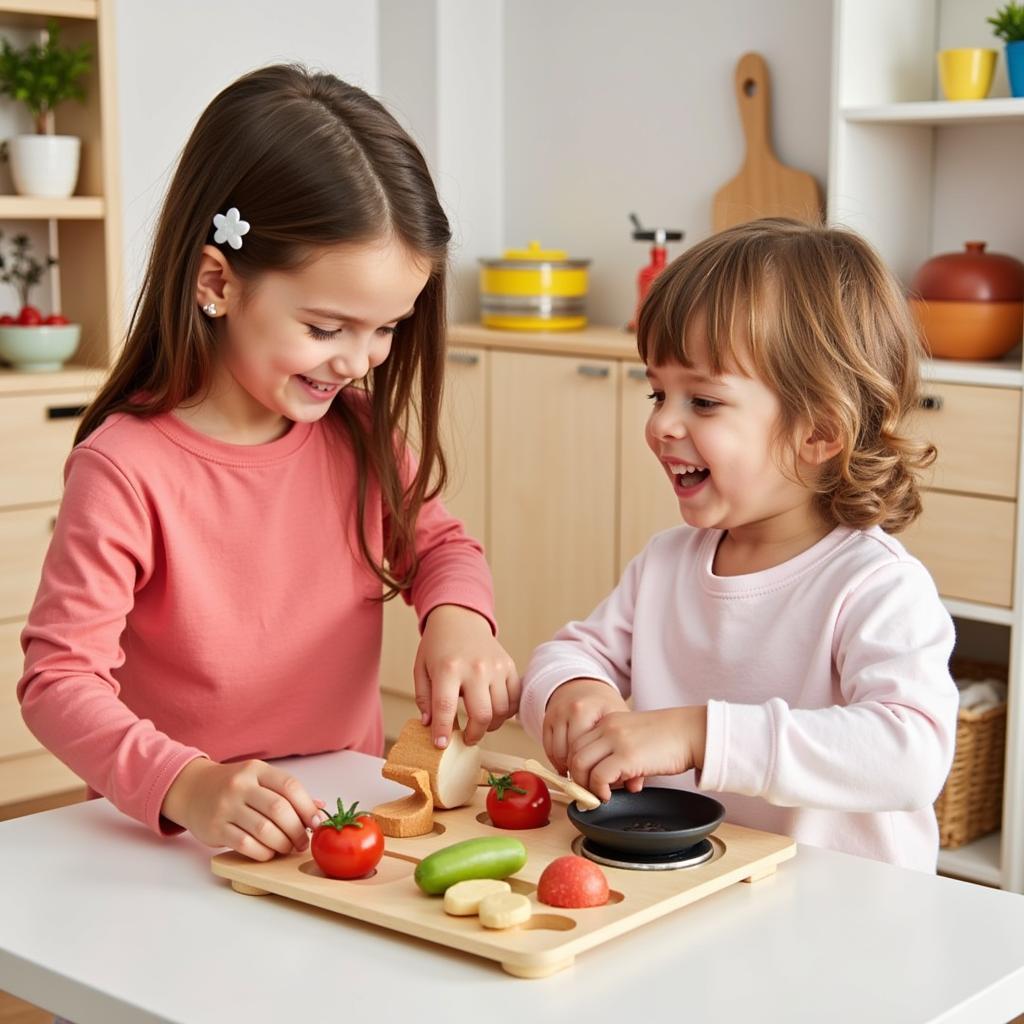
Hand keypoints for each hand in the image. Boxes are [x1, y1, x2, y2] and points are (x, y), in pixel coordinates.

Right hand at [161, 757, 321, 860]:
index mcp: (257, 770)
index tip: (316, 823)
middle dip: (297, 830)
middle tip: (303, 842)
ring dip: (282, 844)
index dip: (307, 807)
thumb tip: (319, 807)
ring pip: (264, 830)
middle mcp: (241, 785)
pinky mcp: (215, 828)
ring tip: (288, 848)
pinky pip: (246, 845)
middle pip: (279, 810)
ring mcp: (226, 806)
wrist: (192, 789)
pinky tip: (268, 852)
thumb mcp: (260, 779)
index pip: (290, 786)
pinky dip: (263, 852)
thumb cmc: (234, 786)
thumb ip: (287, 792)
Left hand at [414, 604, 518, 747]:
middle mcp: (475, 668)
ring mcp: (496, 667)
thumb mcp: (421, 669)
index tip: (441, 745)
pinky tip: (493, 710)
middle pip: (482, 715)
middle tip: (466, 738)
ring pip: (501, 711)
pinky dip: (506, 712)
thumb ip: (424, 698)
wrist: (460, 618)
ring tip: (479, 723)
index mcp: (448, 668)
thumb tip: (430, 724)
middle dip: (474, 735)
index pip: (445, 708)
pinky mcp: (509, 667)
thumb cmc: (438, 646)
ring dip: (490, 725)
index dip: (443, 731)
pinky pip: (514, 699)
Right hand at [542, 678, 630, 779]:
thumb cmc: (604, 705)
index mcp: (590, 709)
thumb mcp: (620, 721)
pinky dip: (558, 761)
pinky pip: (548, 749)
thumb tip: (634, 786)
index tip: (604, 787)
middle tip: (593, 786)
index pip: (588, 751)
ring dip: (569, 769)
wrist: (584, 685)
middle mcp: (571, 710)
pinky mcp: (547, 721)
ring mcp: (557, 715)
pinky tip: (570, 766)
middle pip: (573, 754)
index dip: (596, 774)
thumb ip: (630, 751)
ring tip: (583, 775)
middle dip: (582, 774)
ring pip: (558, 754)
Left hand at [567, 706, 707, 801]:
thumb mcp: (636, 737)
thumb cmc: (671, 738)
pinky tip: (609, 796)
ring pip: (580, 764)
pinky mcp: (626, 756)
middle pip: (573, 753)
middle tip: (589, 792)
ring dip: (585, 785)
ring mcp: (615, 740)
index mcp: (609, 720)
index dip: (577, 764)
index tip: (584, 780)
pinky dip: (599, 790)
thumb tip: (612, 782)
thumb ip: (619, 753)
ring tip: (599, 795)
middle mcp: (607, 727)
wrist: (693, 731)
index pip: (577, 742)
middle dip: (577, 776)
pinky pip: (598, 776)